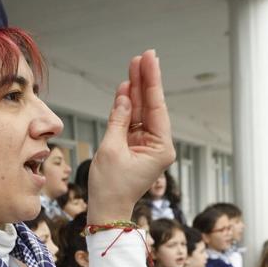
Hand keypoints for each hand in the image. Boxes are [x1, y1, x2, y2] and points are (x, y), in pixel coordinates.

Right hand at [88, 50, 175, 223]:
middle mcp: (159, 144)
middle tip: (144, 56)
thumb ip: (119, 120)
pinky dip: (128, 106)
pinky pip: (133, 121)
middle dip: (146, 81)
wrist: (106, 210)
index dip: (152, 81)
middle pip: (152, 106)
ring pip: (143, 111)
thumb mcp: (111, 149)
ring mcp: (148, 145)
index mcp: (161, 148)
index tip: (150, 59)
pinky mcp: (136, 146)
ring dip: (137, 89)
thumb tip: (125, 96)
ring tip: (134, 65)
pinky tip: (127, 86)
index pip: (157, 107)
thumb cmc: (111, 187)